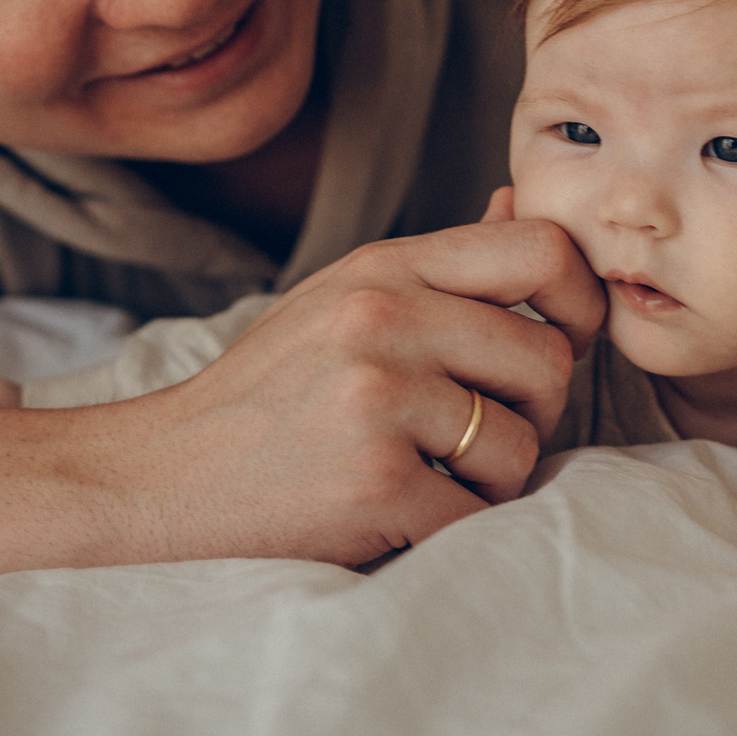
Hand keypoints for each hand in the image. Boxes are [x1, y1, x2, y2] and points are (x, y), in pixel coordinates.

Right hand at [0, 217, 602, 645]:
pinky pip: (476, 515)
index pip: (545, 250)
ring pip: (523, 445)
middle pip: (550, 361)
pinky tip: (394, 515)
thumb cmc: (262, 399)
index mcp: (386, 268)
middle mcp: (384, 318)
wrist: (152, 482)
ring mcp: (377, 397)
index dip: (584, 302)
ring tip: (424, 476)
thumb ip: (438, 268)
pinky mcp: (373, 480)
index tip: (565, 344)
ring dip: (491, 482)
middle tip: (472, 437)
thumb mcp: (340, 301)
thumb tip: (522, 204)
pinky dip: (449, 531)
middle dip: (531, 415)